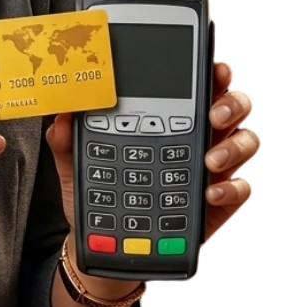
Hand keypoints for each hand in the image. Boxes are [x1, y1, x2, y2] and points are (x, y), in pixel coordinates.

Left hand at [45, 61, 257, 265]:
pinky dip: (231, 187)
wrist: (111, 242)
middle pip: (232, 104)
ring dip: (234, 145)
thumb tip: (61, 117)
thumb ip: (67, 138)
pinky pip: (242, 186)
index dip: (210, 70)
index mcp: (166, 114)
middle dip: (231, 101)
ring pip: (246, 140)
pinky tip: (211, 192)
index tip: (213, 64)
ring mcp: (214, 165)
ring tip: (210, 159)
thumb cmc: (103, 192)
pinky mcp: (221, 199)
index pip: (194, 83)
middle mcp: (197, 134)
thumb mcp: (78, 162)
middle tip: (213, 113)